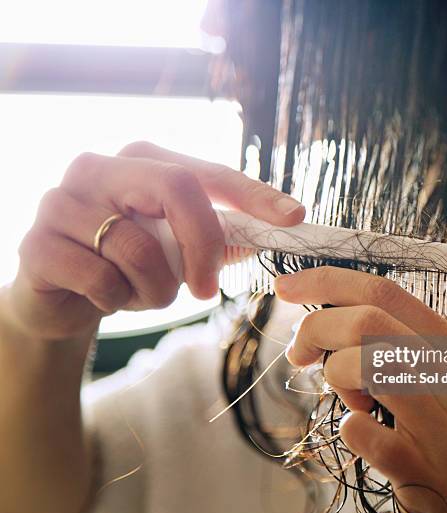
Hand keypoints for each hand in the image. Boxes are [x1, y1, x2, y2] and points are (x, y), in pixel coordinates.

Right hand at [7, 142, 304, 340]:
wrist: (62, 296)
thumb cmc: (127, 266)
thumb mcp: (179, 250)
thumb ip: (221, 236)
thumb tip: (276, 229)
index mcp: (139, 161)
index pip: (207, 173)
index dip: (254, 195)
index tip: (294, 218)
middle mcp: (99, 167)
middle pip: (177, 189)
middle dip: (203, 246)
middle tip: (207, 288)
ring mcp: (61, 201)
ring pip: (139, 249)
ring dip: (155, 290)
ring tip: (140, 294)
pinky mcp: (36, 244)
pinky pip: (101, 279)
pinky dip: (115, 301)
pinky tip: (102, 297)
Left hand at [274, 267, 446, 512]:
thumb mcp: (442, 386)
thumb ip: (400, 349)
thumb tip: (330, 317)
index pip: (387, 292)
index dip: (328, 281)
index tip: (287, 286)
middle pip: (370, 321)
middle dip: (316, 328)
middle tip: (300, 353)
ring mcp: (446, 429)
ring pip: (368, 364)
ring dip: (337, 376)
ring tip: (349, 399)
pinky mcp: (428, 473)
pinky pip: (362, 432)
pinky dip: (348, 428)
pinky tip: (363, 434)